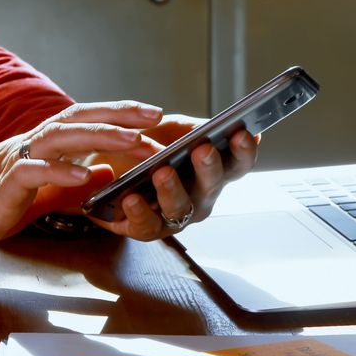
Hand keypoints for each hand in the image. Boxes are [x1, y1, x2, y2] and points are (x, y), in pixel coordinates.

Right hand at [0, 101, 164, 289]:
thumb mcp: (41, 195)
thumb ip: (71, 183)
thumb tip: (106, 172)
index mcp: (39, 146)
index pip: (84, 120)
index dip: (118, 113)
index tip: (153, 113)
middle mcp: (27, 145)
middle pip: (77, 119)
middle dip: (119, 115)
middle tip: (155, 116)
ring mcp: (13, 162)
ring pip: (59, 138)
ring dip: (99, 137)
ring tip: (132, 140)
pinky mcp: (0, 188)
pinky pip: (31, 173)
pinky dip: (59, 171)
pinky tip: (85, 175)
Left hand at [87, 114, 258, 240]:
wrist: (111, 165)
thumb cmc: (149, 148)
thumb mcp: (172, 129)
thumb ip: (192, 128)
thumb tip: (211, 127)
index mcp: (213, 170)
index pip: (238, 164)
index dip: (244, 151)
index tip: (240, 133)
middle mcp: (200, 196)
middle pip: (212, 186)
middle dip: (209, 167)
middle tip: (203, 150)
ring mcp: (176, 215)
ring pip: (180, 208)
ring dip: (172, 190)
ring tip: (162, 172)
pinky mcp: (148, 228)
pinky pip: (147, 226)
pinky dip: (139, 212)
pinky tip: (131, 198)